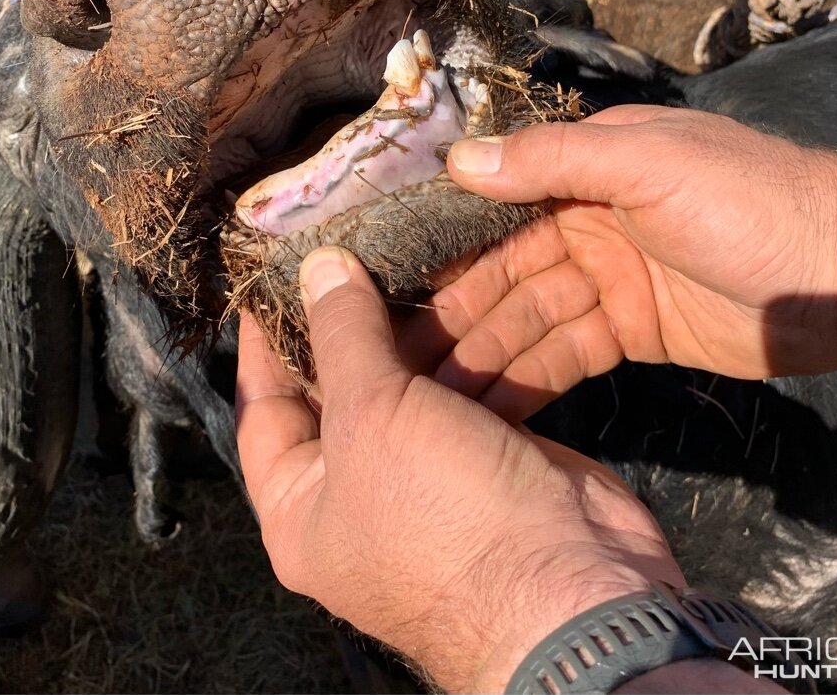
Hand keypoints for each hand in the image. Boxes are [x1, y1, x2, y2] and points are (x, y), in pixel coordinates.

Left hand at [236, 246, 682, 692]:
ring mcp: (429, 474)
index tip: (274, 277)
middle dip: (349, 322)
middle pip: (341, 390)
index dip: (265, 342)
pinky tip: (464, 287)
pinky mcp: (487, 455)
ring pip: (410, 384)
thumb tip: (316, 264)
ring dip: (415, 325)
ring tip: (410, 253)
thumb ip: (343, 334)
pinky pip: (464, 389)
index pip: (265, 410)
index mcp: (303, 506)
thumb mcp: (371, 416)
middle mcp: (359, 492)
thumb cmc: (441, 510)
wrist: (572, 587)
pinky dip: (467, 345)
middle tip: (352, 248)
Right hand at [398, 106, 836, 420]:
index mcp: (587, 169)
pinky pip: (566, 353)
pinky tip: (484, 404)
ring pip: (529, 317)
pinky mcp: (630, 332)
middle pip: (505, 270)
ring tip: (429, 394)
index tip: (386, 279)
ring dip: (482, 353)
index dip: (445, 241)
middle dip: (454, 312)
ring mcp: (609, 280)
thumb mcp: (650, 165)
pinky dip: (528, 377)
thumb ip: (553, 161)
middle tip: (395, 359)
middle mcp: (587, 220)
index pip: (496, 202)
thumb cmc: (745, 204)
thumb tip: (457, 160)